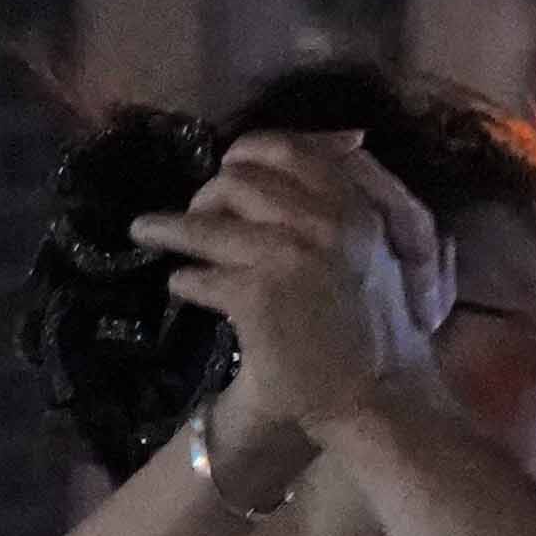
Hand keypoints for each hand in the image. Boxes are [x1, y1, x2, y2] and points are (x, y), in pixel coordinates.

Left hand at [132, 132, 451, 443]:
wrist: (380, 396)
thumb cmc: (384, 330)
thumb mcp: (388, 247)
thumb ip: (368, 195)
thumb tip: (347, 140)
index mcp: (355, 204)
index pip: (287, 149)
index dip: (247, 154)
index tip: (229, 168)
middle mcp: (323, 220)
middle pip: (238, 179)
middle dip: (208, 193)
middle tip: (197, 214)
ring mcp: (288, 255)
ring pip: (207, 223)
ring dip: (170, 228)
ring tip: (148, 232)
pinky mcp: (257, 296)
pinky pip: (201, 276)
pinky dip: (185, 282)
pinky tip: (180, 287)